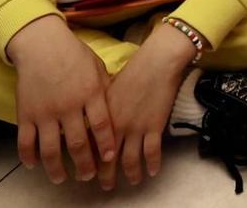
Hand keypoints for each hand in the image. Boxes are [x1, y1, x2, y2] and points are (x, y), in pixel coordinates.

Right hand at [8, 16, 116, 185]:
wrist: (41, 43)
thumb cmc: (73, 54)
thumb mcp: (97, 69)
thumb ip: (105, 91)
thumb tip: (116, 112)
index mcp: (90, 93)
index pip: (103, 126)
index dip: (106, 146)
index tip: (109, 159)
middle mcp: (69, 106)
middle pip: (79, 144)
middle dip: (85, 165)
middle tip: (88, 176)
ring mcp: (45, 111)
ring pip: (51, 150)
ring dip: (57, 169)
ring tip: (61, 178)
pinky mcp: (25, 113)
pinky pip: (25, 142)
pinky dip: (29, 157)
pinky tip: (34, 165)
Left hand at [104, 25, 195, 187]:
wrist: (157, 62)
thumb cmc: (133, 69)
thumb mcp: (108, 87)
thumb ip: (101, 106)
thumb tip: (93, 119)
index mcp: (103, 116)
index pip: (92, 146)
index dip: (90, 161)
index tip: (89, 169)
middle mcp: (117, 127)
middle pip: (108, 159)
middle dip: (106, 176)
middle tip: (105, 185)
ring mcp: (136, 128)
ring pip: (130, 160)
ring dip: (130, 174)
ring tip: (131, 181)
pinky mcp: (154, 127)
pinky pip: (152, 153)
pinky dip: (153, 164)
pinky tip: (153, 172)